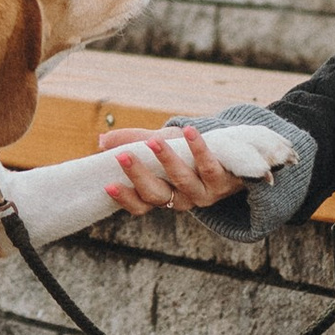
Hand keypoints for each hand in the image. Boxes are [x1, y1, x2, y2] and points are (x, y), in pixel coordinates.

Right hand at [96, 125, 246, 211]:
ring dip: (167, 160)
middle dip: (138, 176)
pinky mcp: (222, 180)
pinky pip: (208, 166)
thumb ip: (133, 142)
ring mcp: (203, 192)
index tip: (108, 185)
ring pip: (181, 180)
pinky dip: (198, 148)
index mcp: (164, 195)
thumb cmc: (190, 153)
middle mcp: (182, 199)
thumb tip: (101, 141)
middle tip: (121, 156)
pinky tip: (189, 130)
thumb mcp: (162, 147)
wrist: (233, 157)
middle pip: (156, 195)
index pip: (140, 204)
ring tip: (154, 141)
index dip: (124, 198)